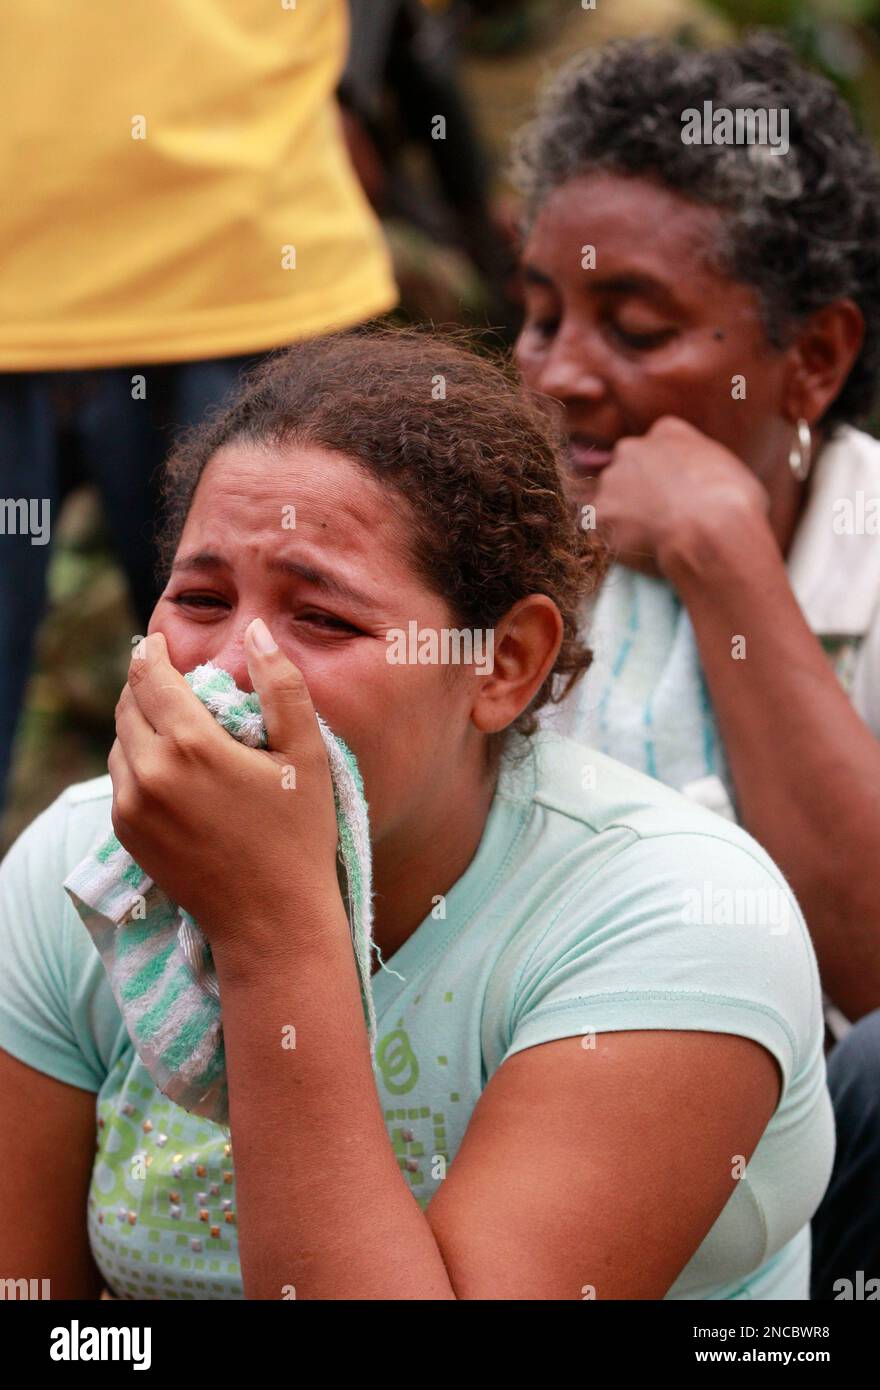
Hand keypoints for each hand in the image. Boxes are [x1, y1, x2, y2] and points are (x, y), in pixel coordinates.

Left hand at [108, 624, 341, 963]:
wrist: (270, 921)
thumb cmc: (299, 836)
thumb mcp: (307, 755)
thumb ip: (282, 686)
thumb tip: (257, 630)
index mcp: (191, 745)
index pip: (150, 676)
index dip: (152, 652)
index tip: (160, 642)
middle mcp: (149, 772)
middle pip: (127, 705)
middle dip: (144, 685)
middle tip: (170, 679)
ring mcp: (132, 806)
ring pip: (119, 741)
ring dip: (138, 723)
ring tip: (173, 722)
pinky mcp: (127, 833)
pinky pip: (120, 778)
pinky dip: (137, 761)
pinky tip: (171, 767)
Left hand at [587, 417, 770, 578]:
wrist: (712, 531)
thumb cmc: (736, 504)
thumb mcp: (733, 470)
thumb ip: (709, 469)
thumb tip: (714, 485)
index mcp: (668, 431)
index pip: (656, 444)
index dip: (664, 472)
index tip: (674, 494)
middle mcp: (632, 448)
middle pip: (626, 469)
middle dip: (636, 492)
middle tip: (657, 521)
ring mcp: (611, 480)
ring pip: (609, 499)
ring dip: (622, 518)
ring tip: (648, 542)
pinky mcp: (598, 514)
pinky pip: (596, 529)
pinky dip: (610, 542)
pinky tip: (632, 554)